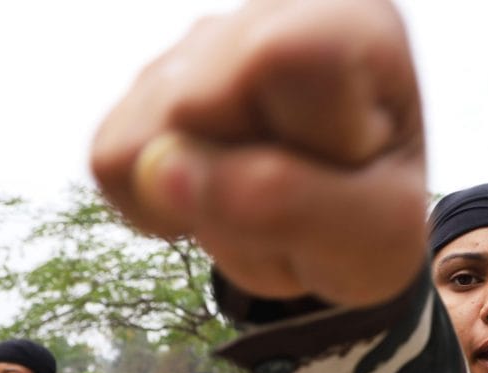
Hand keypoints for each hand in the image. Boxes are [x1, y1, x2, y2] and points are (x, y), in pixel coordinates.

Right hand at [91, 0, 426, 307]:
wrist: (346, 231)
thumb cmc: (374, 219)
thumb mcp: (373, 235)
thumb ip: (291, 204)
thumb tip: (162, 170)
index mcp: (351, 22)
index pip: (281, 59)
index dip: (300, 138)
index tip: (350, 159)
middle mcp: (264, 11)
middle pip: (193, 104)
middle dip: (242, 185)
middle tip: (306, 193)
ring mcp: (194, 48)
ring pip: (145, 143)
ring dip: (209, 207)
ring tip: (271, 196)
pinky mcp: (141, 91)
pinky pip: (113, 163)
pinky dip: (168, 208)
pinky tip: (227, 193)